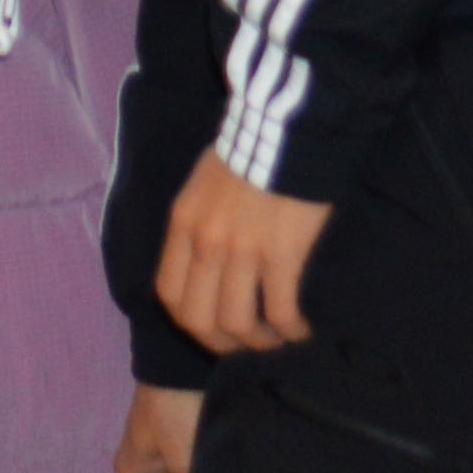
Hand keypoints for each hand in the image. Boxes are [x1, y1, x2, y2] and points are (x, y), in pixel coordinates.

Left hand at [150, 152, 329, 356]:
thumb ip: (197, 223)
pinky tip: (302, 329)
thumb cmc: (248, 152)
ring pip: (240, 323)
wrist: (287, 129)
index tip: (212, 328)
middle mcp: (206, 242)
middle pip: (200, 319)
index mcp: (183, 224)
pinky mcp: (281, 253)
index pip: (169, 295)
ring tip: (279, 339)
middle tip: (246, 343)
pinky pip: (281, 310)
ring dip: (260, 341)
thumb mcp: (201, 184)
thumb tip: (203, 260)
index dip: (190, 323)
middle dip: (223, 343)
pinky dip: (291, 329)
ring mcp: (242, 249)